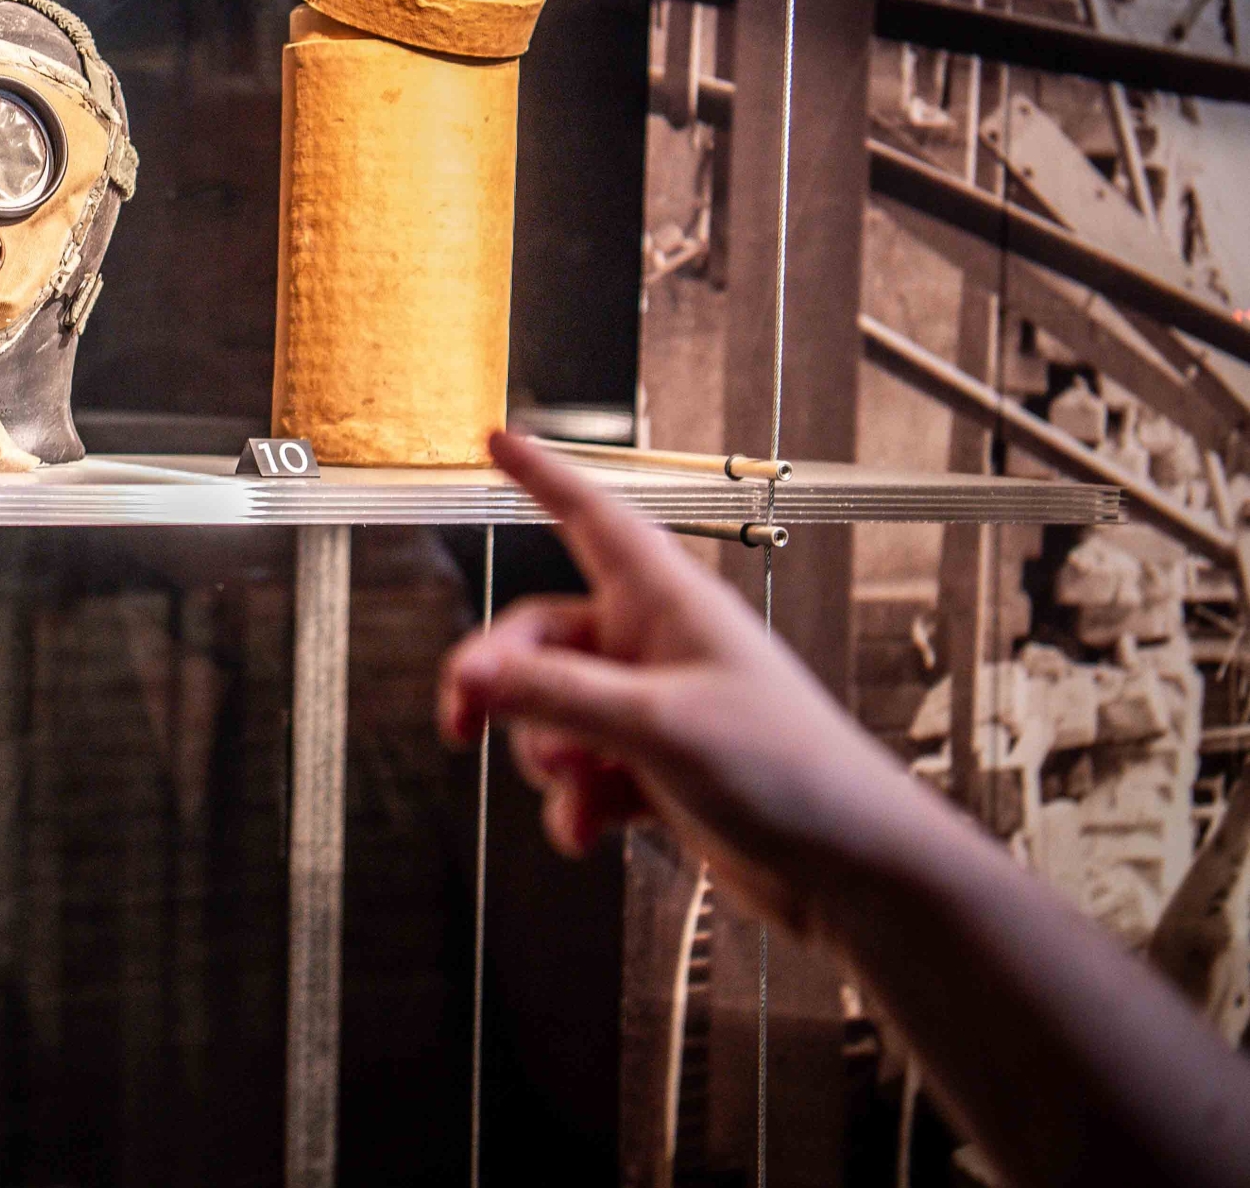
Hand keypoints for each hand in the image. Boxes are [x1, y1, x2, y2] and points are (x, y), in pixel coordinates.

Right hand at [438, 432, 940, 936]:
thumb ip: (556, 696)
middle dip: (500, 682)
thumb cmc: (789, 774)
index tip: (499, 441)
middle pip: (539, 637)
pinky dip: (574, 803)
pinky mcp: (655, 767)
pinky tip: (588, 830)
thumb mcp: (656, 725)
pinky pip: (581, 771)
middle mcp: (656, 646)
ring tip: (575, 787)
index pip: (592, 517)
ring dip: (546, 755)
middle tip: (464, 720)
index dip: (543, 475)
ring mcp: (654, 707)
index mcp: (668, 603)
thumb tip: (473, 676)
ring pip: (552, 711)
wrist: (846, 868)